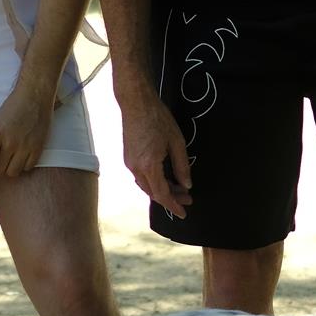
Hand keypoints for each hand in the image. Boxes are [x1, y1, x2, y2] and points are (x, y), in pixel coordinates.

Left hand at [0, 82, 54, 177]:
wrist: (34, 96)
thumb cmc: (13, 107)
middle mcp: (10, 142)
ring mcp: (25, 146)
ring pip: (13, 172)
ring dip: (9, 168)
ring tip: (10, 159)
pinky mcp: (38, 148)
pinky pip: (28, 167)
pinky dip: (23, 165)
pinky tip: (22, 156)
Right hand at [118, 77, 192, 216]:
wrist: (136, 103)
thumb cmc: (157, 118)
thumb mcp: (177, 142)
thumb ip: (182, 166)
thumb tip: (187, 185)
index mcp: (149, 165)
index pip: (162, 194)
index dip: (174, 206)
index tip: (184, 213)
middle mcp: (136, 168)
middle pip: (153, 193)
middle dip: (170, 198)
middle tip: (187, 198)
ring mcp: (129, 163)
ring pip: (146, 186)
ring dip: (162, 190)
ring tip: (179, 189)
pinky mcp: (128, 158)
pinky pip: (141, 177)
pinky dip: (154, 182)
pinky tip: (164, 179)